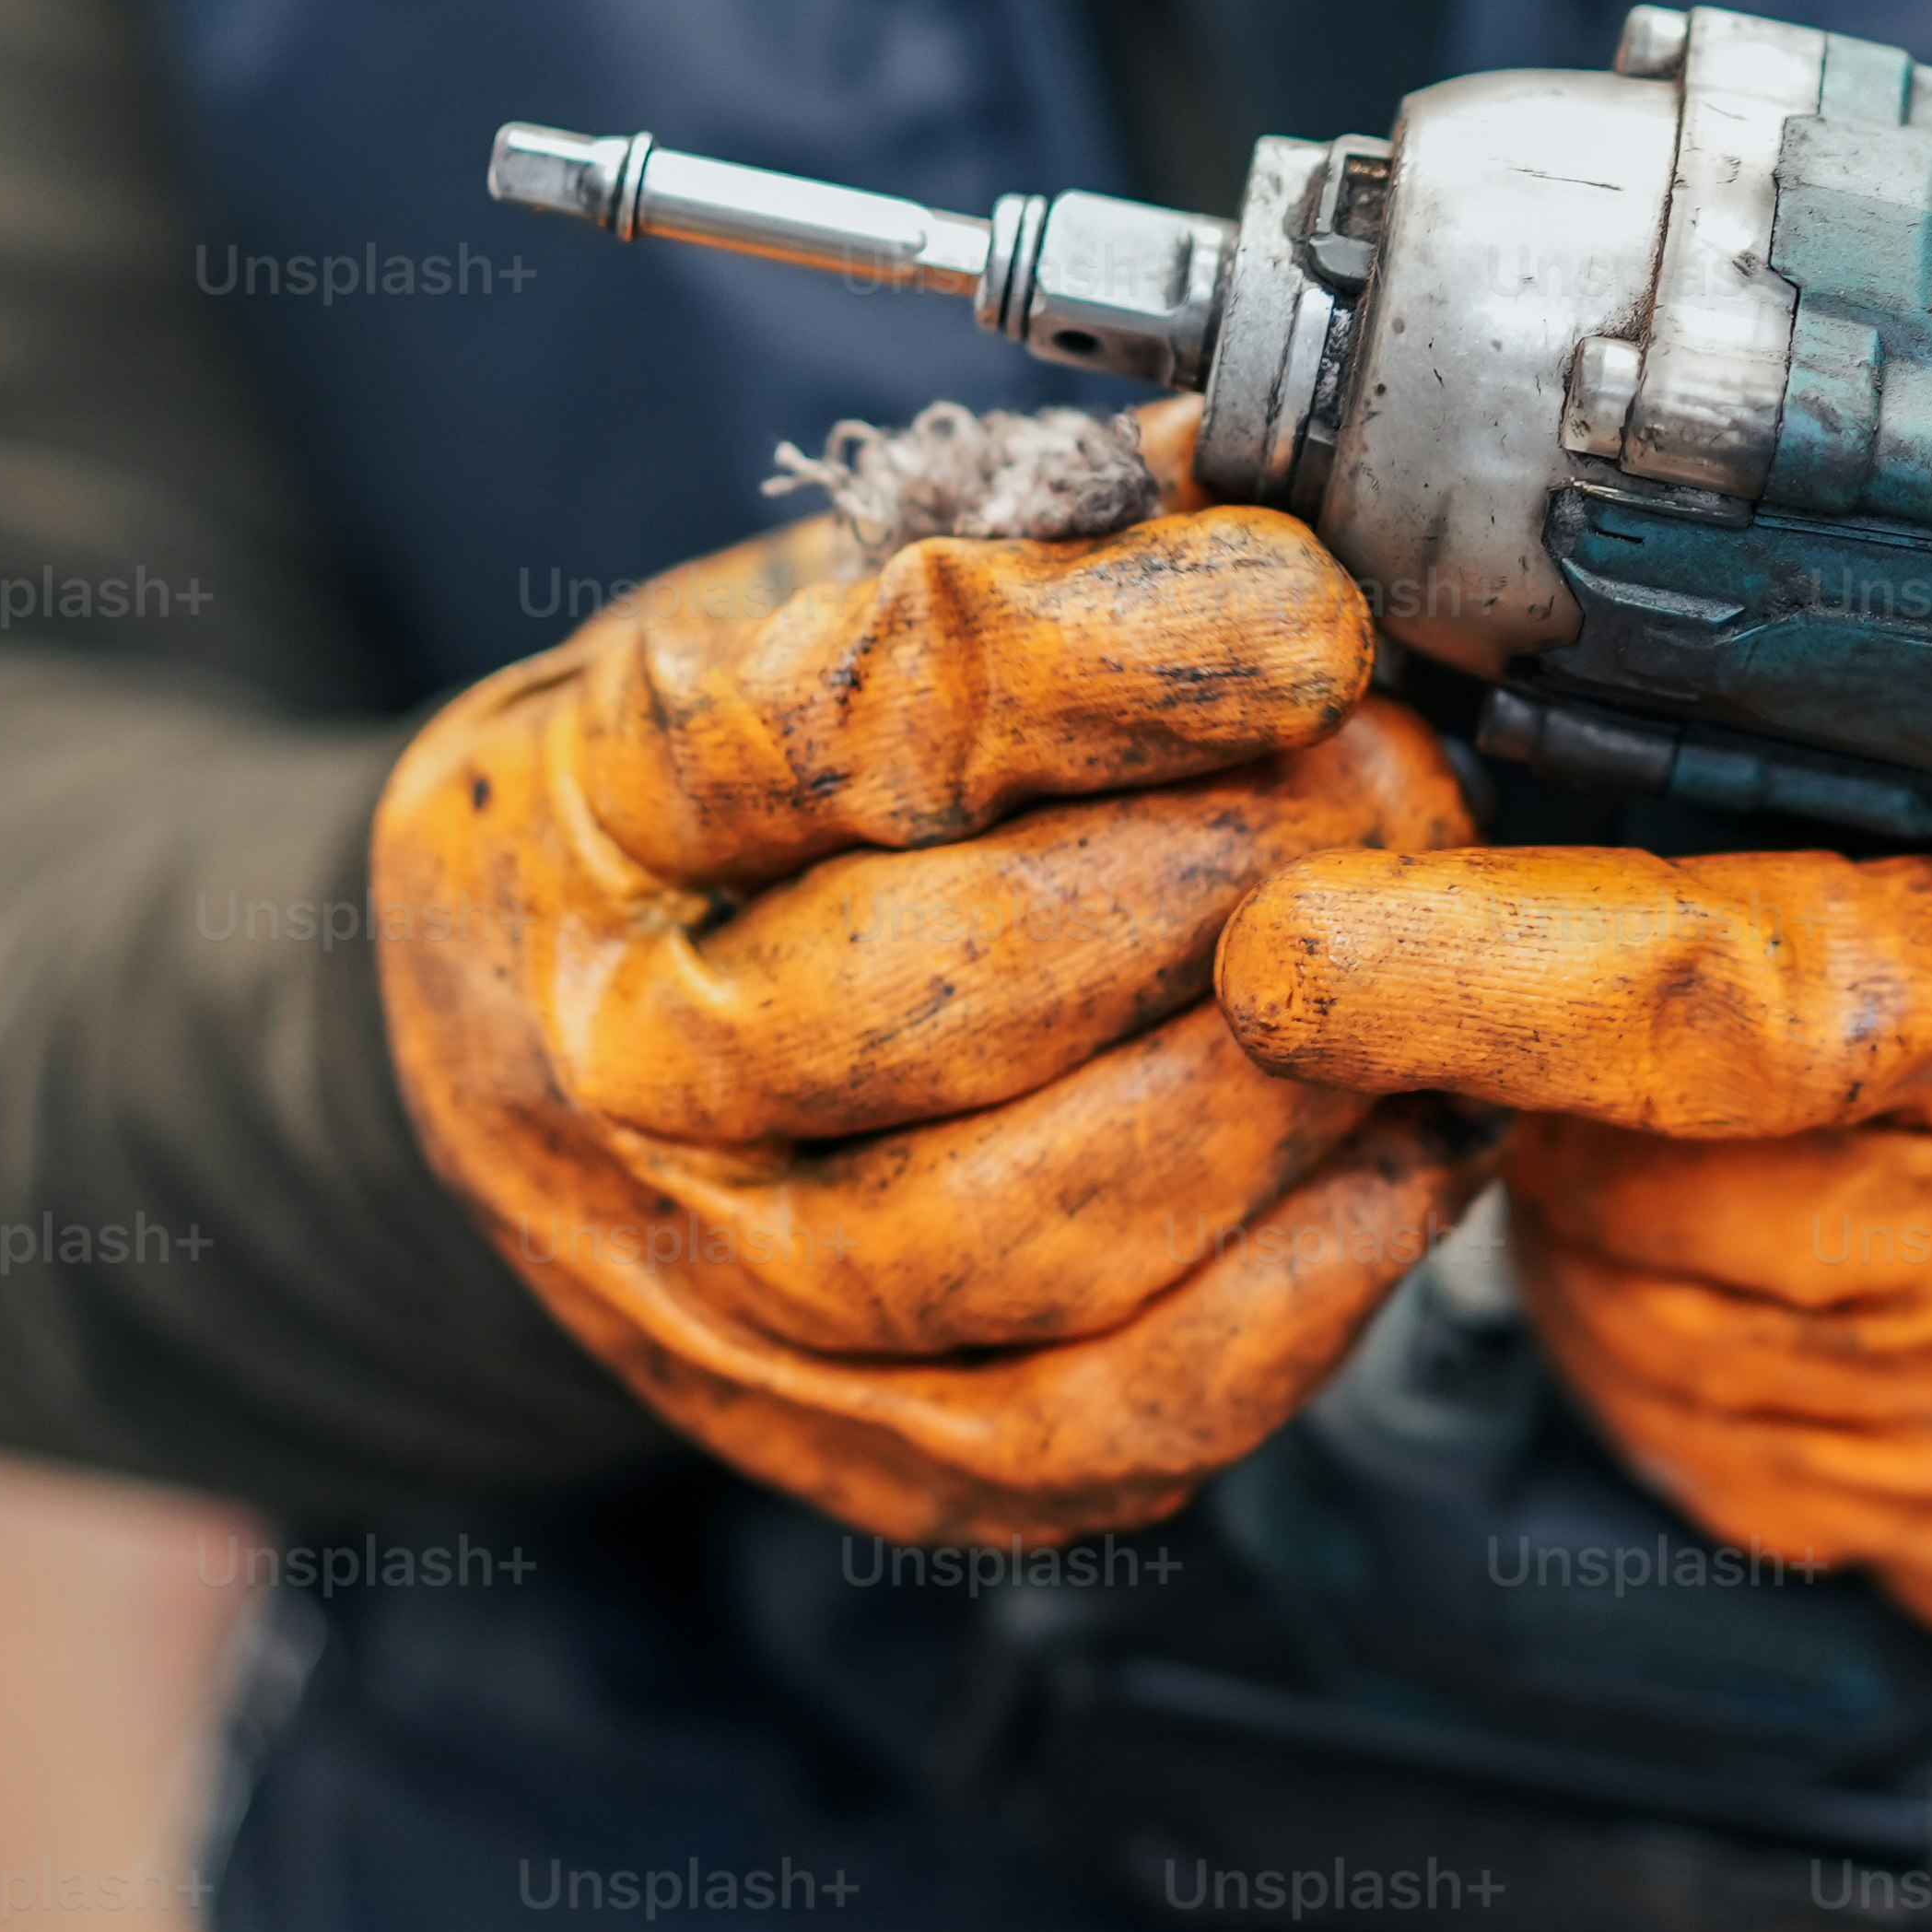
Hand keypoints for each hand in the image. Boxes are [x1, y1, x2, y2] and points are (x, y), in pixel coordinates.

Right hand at [371, 488, 1489, 1544]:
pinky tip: (1402, 1159)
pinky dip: (1289, 1302)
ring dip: (1275, 1090)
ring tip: (1409, 962)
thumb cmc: (707, 810)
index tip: (1311, 610)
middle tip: (1398, 784)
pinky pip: (1094, 1420)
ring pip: (1022, 1230)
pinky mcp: (844, 1448)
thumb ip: (1000, 556)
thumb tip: (1265, 482)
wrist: (522, 1061)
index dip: (1127, 657)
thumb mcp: (785, 617)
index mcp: (591, 810)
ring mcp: (715, 1292)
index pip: (860, 725)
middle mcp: (617, 1072)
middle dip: (1230, 874)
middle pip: (944, 989)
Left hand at [1206, 0, 1931, 1635]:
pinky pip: (1689, 1423)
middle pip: (1632, 1158)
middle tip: (1503, 911)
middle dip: (1513, 1038)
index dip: (1492, 969)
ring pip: (1626, 1291)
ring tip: (1705, 1025)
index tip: (1291, 932)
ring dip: (1575, 1166)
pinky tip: (1744, 1197)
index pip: (1748, 999)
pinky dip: (1658, 1303)